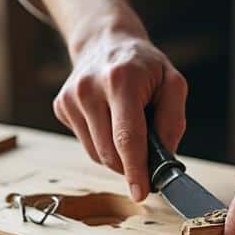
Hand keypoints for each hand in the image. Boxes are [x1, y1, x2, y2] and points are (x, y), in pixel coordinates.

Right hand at [53, 31, 187, 200]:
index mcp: (121, 81)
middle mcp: (89, 88)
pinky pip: (86, 144)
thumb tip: (164, 159)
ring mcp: (70, 98)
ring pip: (96, 154)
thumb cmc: (143, 66)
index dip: (135, 170)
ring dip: (116, 154)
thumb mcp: (172, 83)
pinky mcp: (61, 106)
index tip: (141, 193)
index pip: (127, 137)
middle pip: (110, 152)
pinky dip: (101, 142)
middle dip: (131, 164)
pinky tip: (108, 118)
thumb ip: (173, 121)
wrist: (105, 41)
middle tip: (148, 152)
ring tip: (127, 124)